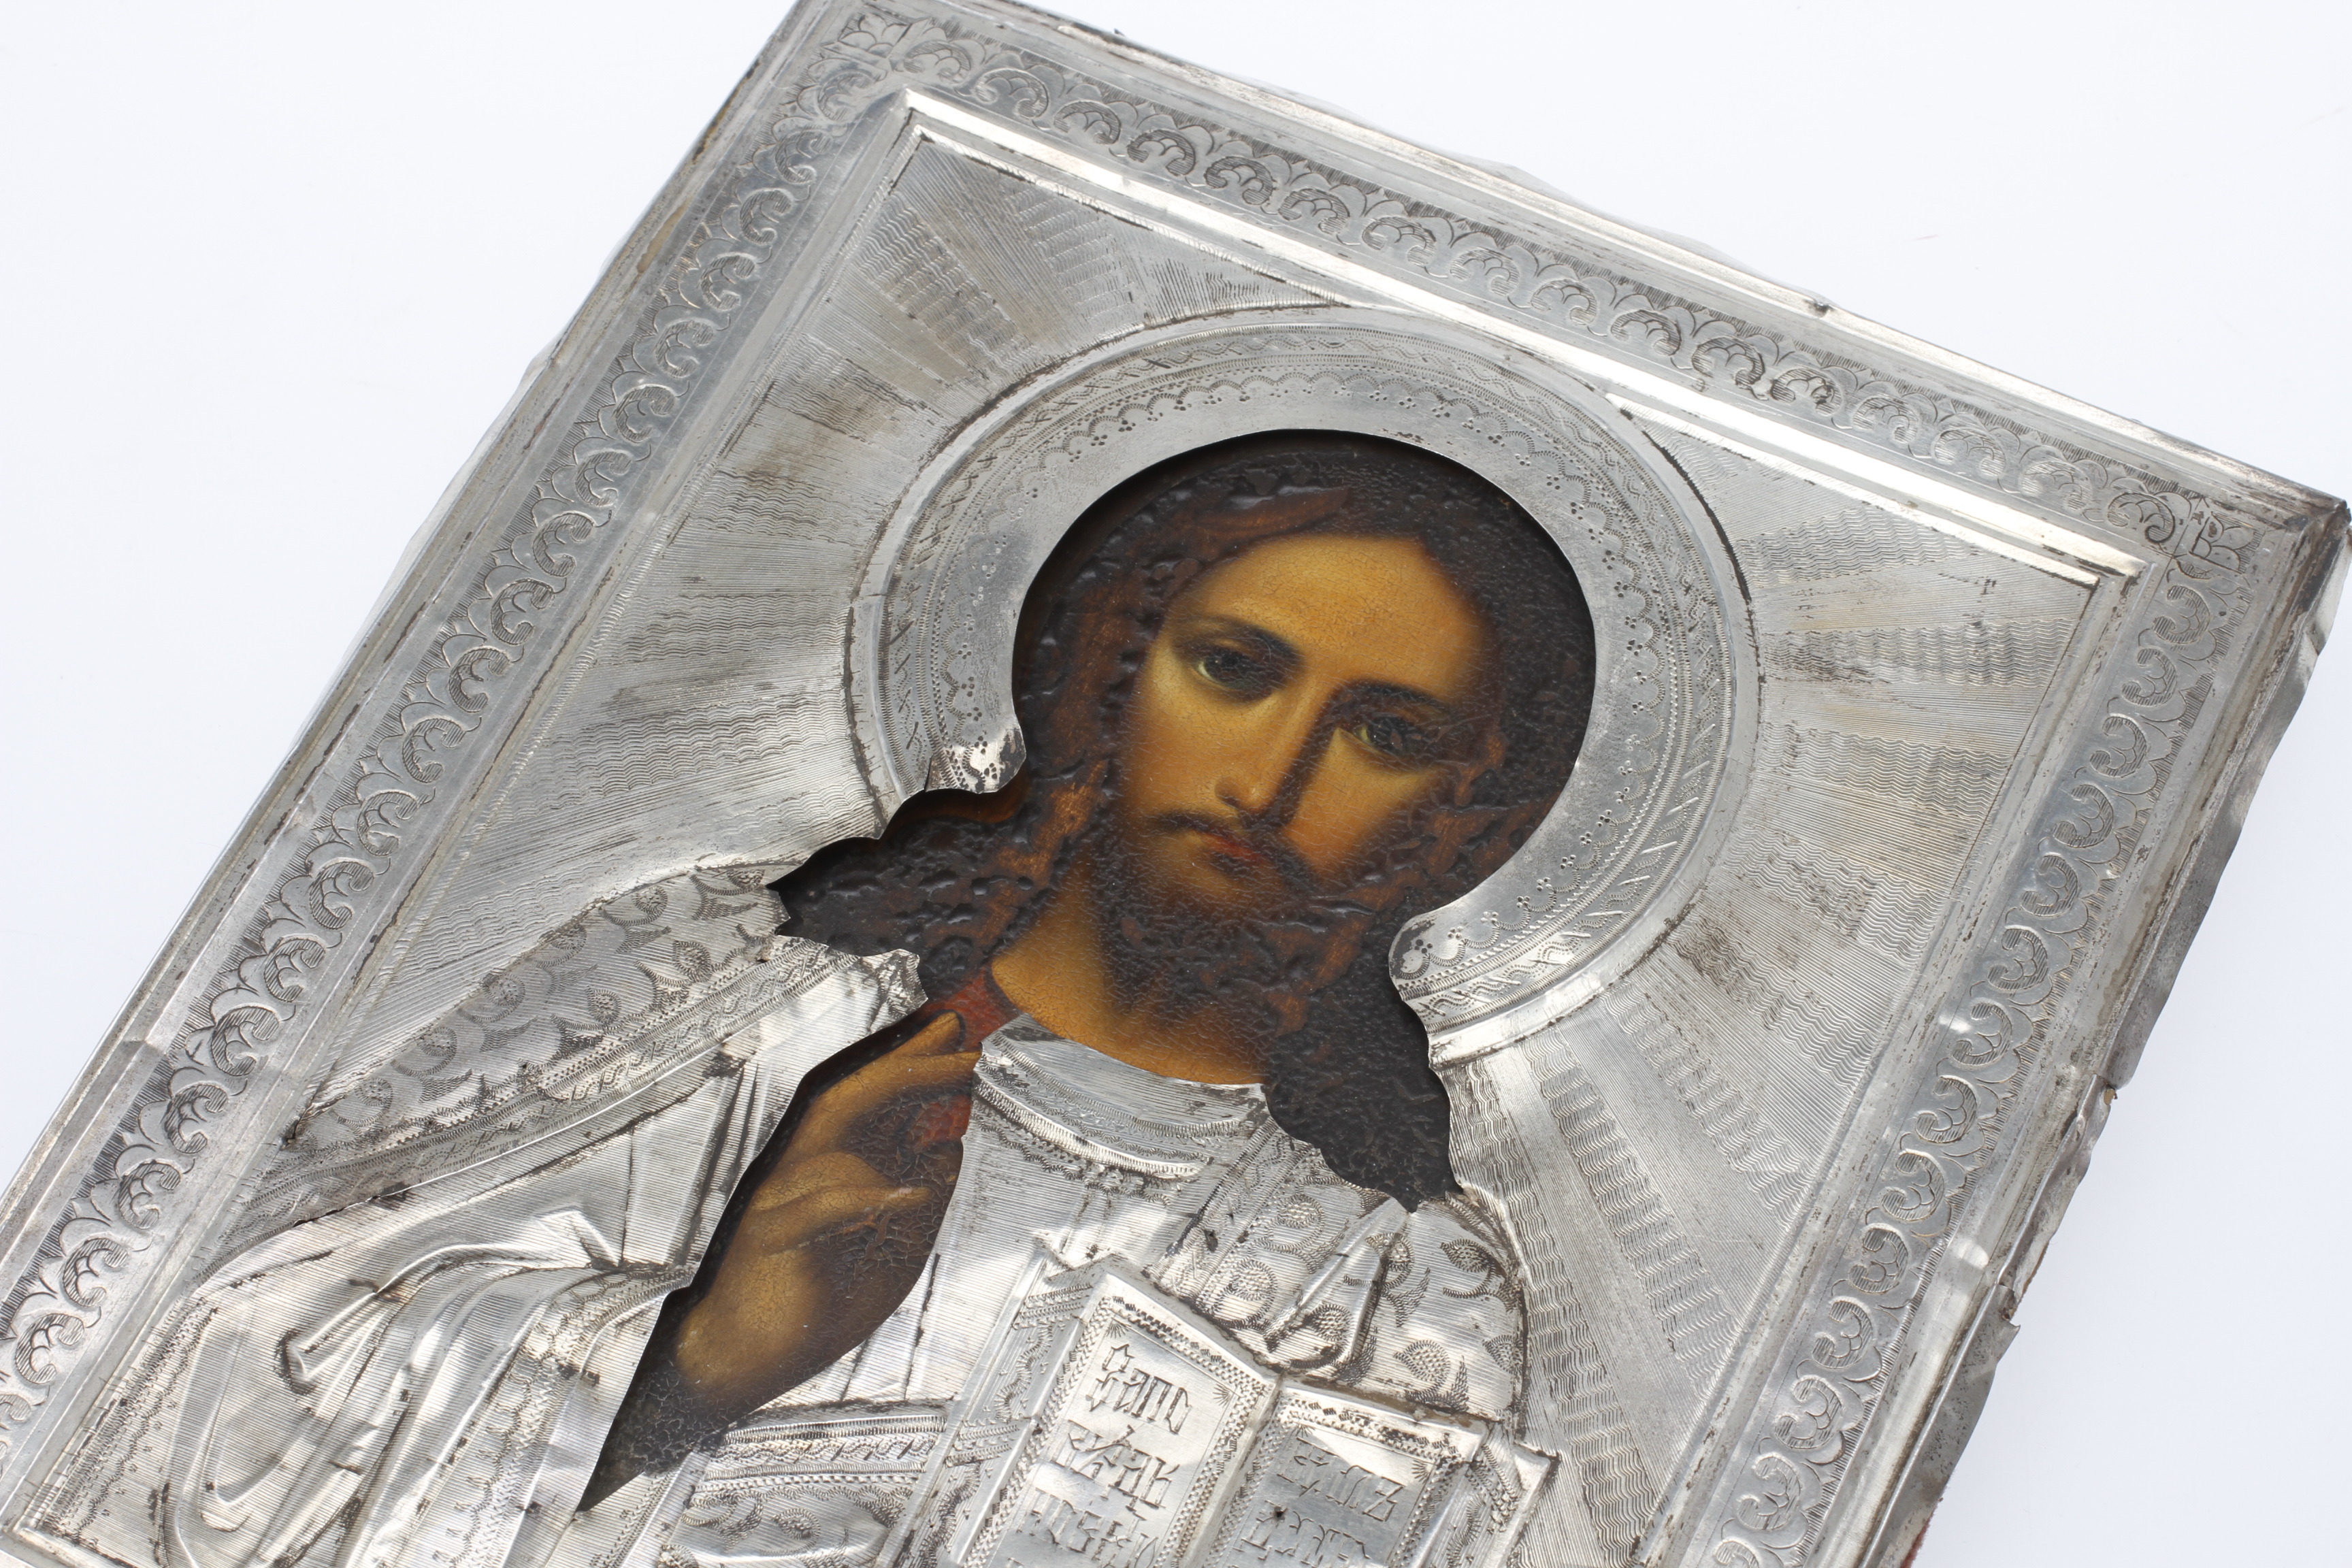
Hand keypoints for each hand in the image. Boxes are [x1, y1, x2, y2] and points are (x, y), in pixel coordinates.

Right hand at [673, 1013, 977, 1417]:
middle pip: (851, 1089)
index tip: (959, 1026)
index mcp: (824, 1163)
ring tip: (955, 1075)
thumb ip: (919, 1195)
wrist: (741, 1358)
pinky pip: (815, 1213)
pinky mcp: (770, 1243)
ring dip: (894, 1090)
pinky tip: (909, 1193)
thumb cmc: (817, 1296)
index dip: (911, 1055)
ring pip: (829, 1123)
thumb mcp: (890, 1246)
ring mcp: (779, 1197)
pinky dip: (860, 1200)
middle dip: (910, 1053)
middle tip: (963, 1028)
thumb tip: (952, 1142)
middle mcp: (798, 1164)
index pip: (867, 1096)